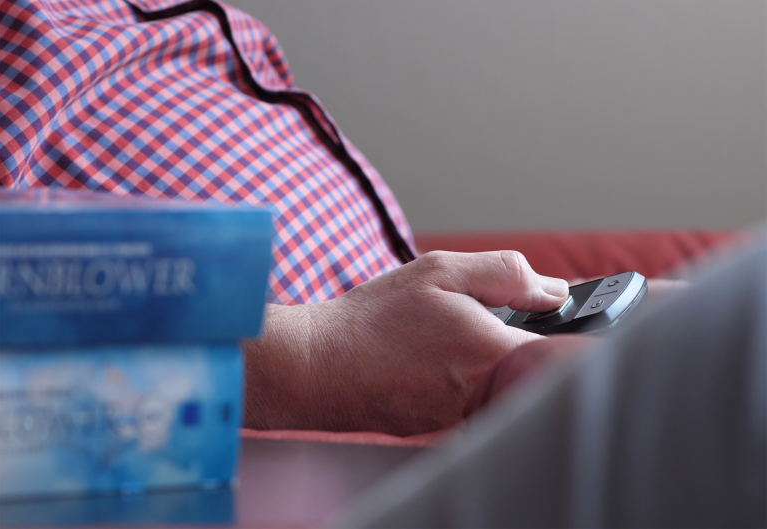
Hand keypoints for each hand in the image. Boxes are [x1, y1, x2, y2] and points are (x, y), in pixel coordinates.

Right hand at [241, 251, 568, 435]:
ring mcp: (463, 418)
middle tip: (530, 317)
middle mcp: (483, 394)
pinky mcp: (442, 428)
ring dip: (506, 361)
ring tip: (465, 338)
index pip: (569, 350)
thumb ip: (504, 273)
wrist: (318, 366)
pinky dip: (477, 379)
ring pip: (510, 389)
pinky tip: (443, 360)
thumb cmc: (374, 318)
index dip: (589, 330)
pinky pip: (480, 402)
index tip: (600, 314)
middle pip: (542, 372)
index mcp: (490, 350)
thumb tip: (553, 289)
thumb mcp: (438, 271)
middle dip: (542, 343)